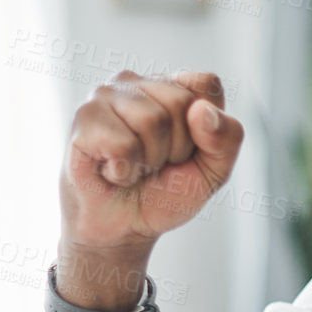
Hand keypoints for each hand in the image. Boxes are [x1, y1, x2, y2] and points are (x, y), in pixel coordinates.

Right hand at [56, 70, 242, 310]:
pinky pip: (122, 144)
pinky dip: (124, 171)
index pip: (206, 84)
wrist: (124, 228)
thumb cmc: (166, 193)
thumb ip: (227, 138)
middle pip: (181, 103)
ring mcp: (106, 95)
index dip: (207, 129)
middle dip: (177, 148)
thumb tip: (202, 111)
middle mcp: (138, 82)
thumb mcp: (214, 171)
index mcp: (173, 86)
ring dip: (149, 161)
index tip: (188, 150)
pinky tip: (113, 171)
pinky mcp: (84, 119)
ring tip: (134, 167)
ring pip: (151, 121)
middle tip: (156, 163)